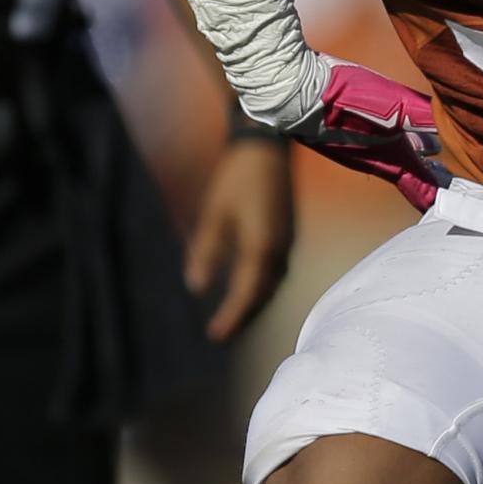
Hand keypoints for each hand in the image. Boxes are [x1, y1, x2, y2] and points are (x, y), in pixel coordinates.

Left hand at [185, 137, 294, 341]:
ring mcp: (287, 242)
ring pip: (272, 284)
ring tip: (234, 316)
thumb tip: (195, 287)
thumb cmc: (235, 178)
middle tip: (222, 333)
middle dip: (243, 315)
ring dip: (254, 302)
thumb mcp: (213, 215)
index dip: (231, 316)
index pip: (245, 293)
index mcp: (261, 247)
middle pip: (263, 294)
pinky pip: (276, 271)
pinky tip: (249, 287)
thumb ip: (206, 252)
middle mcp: (279, 250)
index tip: (215, 335)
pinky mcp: (287, 234)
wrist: (266, 148)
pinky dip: (262, 286)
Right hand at [282, 62, 444, 210]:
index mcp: (391, 161)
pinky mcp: (344, 133)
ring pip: (396, 156)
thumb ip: (425, 116)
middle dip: (434, 175)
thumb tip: (454, 127)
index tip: (463, 202)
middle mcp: (375, 160)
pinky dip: (398, 139)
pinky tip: (400, 127)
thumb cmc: (344, 101)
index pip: (423, 189)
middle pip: (411, 173)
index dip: (442, 195)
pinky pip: (379, 141)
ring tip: (436, 153)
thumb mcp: (394, 105)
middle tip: (454, 177)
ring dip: (418, 155)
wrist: (294, 93)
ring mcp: (357, 148)